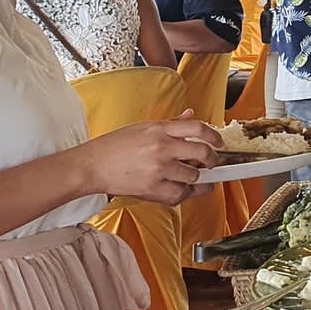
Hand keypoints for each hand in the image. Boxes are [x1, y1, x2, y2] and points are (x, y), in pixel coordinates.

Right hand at [84, 112, 221, 204]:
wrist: (92, 166)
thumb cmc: (114, 146)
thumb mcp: (143, 127)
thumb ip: (171, 124)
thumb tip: (191, 115)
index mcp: (159, 129)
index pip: (197, 127)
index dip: (213, 135)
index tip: (218, 142)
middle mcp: (162, 147)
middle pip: (202, 152)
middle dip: (212, 159)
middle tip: (211, 163)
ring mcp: (158, 169)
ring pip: (194, 176)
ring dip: (196, 178)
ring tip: (191, 176)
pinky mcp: (153, 189)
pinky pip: (180, 194)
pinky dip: (184, 193)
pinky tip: (181, 188)